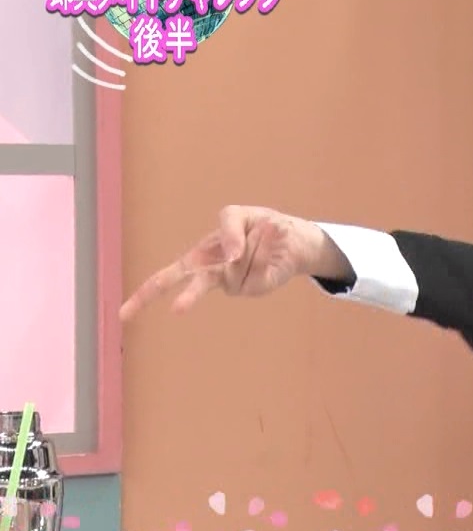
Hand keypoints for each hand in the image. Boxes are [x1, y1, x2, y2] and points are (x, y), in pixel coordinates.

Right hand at [118, 206, 345, 320]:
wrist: (290, 236)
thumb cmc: (254, 226)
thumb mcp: (235, 215)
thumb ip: (227, 229)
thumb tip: (229, 256)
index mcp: (197, 260)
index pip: (163, 280)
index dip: (143, 297)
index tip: (122, 315)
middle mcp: (214, 276)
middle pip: (196, 287)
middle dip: (189, 296)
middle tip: (177, 310)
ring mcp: (237, 284)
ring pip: (239, 262)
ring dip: (254, 239)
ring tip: (264, 229)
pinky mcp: (259, 287)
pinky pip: (260, 264)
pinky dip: (267, 244)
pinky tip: (274, 235)